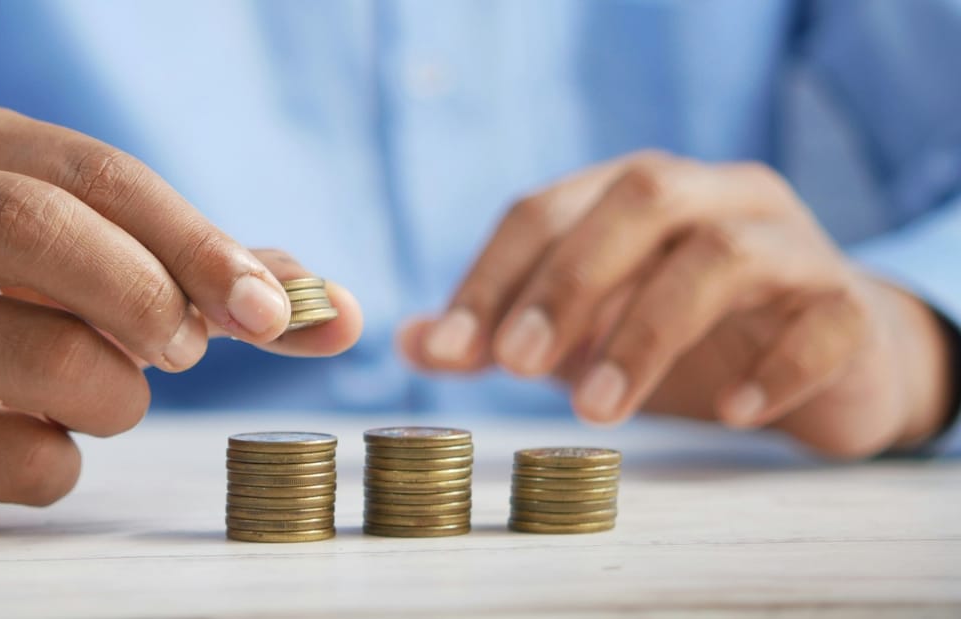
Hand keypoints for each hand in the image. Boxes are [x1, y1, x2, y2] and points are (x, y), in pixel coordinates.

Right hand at [0, 105, 361, 525]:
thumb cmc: (4, 309)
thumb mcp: (92, 259)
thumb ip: (214, 277)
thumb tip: (340, 314)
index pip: (99, 174)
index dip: (198, 242)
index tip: (269, 310)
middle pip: (42, 231)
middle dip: (150, 297)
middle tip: (188, 349)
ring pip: (47, 360)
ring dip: (119, 395)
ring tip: (102, 393)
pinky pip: (21, 458)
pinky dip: (66, 462)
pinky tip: (35, 439)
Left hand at [401, 152, 951, 457]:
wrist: (829, 358)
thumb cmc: (689, 335)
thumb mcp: (585, 332)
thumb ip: (503, 332)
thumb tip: (411, 343)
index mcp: (637, 193)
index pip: (547, 208)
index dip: (492, 275)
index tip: (450, 349)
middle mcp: (715, 197)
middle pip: (640, 199)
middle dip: (568, 281)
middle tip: (516, 365)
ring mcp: (791, 245)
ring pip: (724, 255)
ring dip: (648, 331)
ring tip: (598, 411)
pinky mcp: (849, 306)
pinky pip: (822, 321)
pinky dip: (773, 367)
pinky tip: (730, 413)